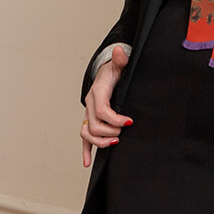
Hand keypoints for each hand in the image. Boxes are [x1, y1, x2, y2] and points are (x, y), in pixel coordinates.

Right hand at [81, 45, 132, 167]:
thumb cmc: (114, 70)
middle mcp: (90, 104)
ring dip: (100, 142)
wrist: (106, 71)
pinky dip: (85, 151)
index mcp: (98, 92)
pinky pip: (83, 138)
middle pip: (94, 126)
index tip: (130, 122)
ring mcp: (88, 114)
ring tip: (115, 143)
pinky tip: (87, 163)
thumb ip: (121, 59)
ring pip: (86, 134)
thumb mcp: (119, 63)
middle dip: (111, 132)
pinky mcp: (89, 121)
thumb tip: (119, 51)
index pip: (102, 111)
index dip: (115, 119)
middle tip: (124, 131)